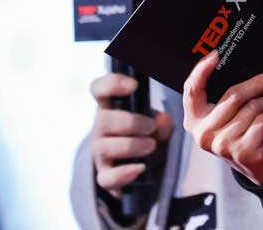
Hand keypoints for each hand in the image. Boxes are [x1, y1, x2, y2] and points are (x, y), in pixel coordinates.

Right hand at [89, 73, 172, 195]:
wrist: (143, 164)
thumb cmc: (147, 135)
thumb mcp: (158, 125)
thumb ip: (163, 122)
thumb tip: (163, 121)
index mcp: (112, 108)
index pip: (100, 89)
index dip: (112, 84)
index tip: (134, 85)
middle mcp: (101, 129)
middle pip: (104, 120)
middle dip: (131, 122)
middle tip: (150, 127)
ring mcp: (101, 153)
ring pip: (105, 147)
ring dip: (131, 145)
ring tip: (151, 146)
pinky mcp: (105, 176)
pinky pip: (106, 178)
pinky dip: (123, 173)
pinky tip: (140, 168)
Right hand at [182, 52, 262, 185]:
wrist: (258, 165)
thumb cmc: (243, 131)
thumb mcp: (229, 115)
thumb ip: (229, 96)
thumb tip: (252, 67)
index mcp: (195, 120)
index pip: (192, 91)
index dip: (201, 71)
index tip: (216, 54)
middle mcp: (203, 133)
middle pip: (233, 95)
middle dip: (260, 82)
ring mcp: (221, 145)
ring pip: (252, 107)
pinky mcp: (242, 152)